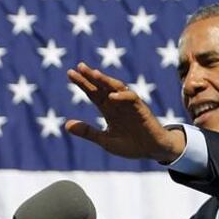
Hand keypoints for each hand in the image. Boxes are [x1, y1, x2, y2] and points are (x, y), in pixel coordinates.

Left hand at [66, 62, 184, 161]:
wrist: (152, 151)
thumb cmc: (131, 145)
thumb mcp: (105, 140)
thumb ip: (88, 132)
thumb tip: (66, 125)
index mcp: (108, 109)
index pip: (93, 92)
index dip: (82, 83)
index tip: (70, 73)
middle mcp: (118, 103)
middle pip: (103, 86)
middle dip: (91, 76)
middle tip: (80, 66)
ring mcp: (130, 105)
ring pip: (117, 88)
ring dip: (106, 81)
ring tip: (95, 74)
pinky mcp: (141, 109)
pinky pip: (132, 99)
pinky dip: (122, 97)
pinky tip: (112, 97)